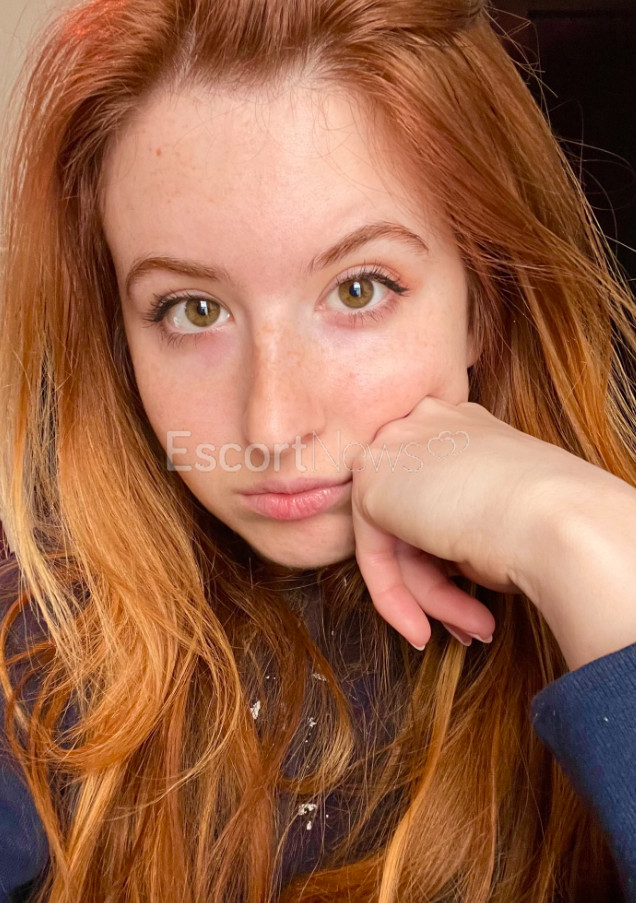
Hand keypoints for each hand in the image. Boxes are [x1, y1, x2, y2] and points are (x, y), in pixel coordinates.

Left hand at [350, 395, 594, 648]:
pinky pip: (375, 556)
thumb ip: (457, 519)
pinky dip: (395, 598)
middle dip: (440, 581)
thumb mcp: (501, 508)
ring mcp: (394, 447)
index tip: (472, 586)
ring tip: (472, 628)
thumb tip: (434, 561)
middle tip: (473, 622)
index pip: (438, 492)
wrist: (561, 521)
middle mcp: (423, 424)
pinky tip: (424, 630)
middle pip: (414, 518)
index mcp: (460, 422)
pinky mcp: (371, 482)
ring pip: (397, 541)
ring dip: (433, 597)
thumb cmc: (551, 521)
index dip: (451, 550)